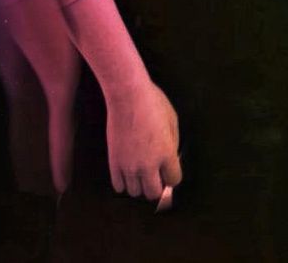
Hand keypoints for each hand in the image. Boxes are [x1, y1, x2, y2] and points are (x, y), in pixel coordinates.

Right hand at [105, 80, 182, 200]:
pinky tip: (127, 171)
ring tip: (140, 171)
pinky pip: (119, 186)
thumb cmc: (152, 102)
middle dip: (157, 185)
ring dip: (139, 184)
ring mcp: (129, 165)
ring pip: (135, 192)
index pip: (173, 180)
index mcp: (167, 154)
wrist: (127, 95)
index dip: (172, 175)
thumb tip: (172, 158)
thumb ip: (173, 143)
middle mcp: (148, 164)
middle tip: (155, 174)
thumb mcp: (172, 119)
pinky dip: (124, 182)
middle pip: (154, 193)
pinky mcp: (114, 162)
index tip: (168, 168)